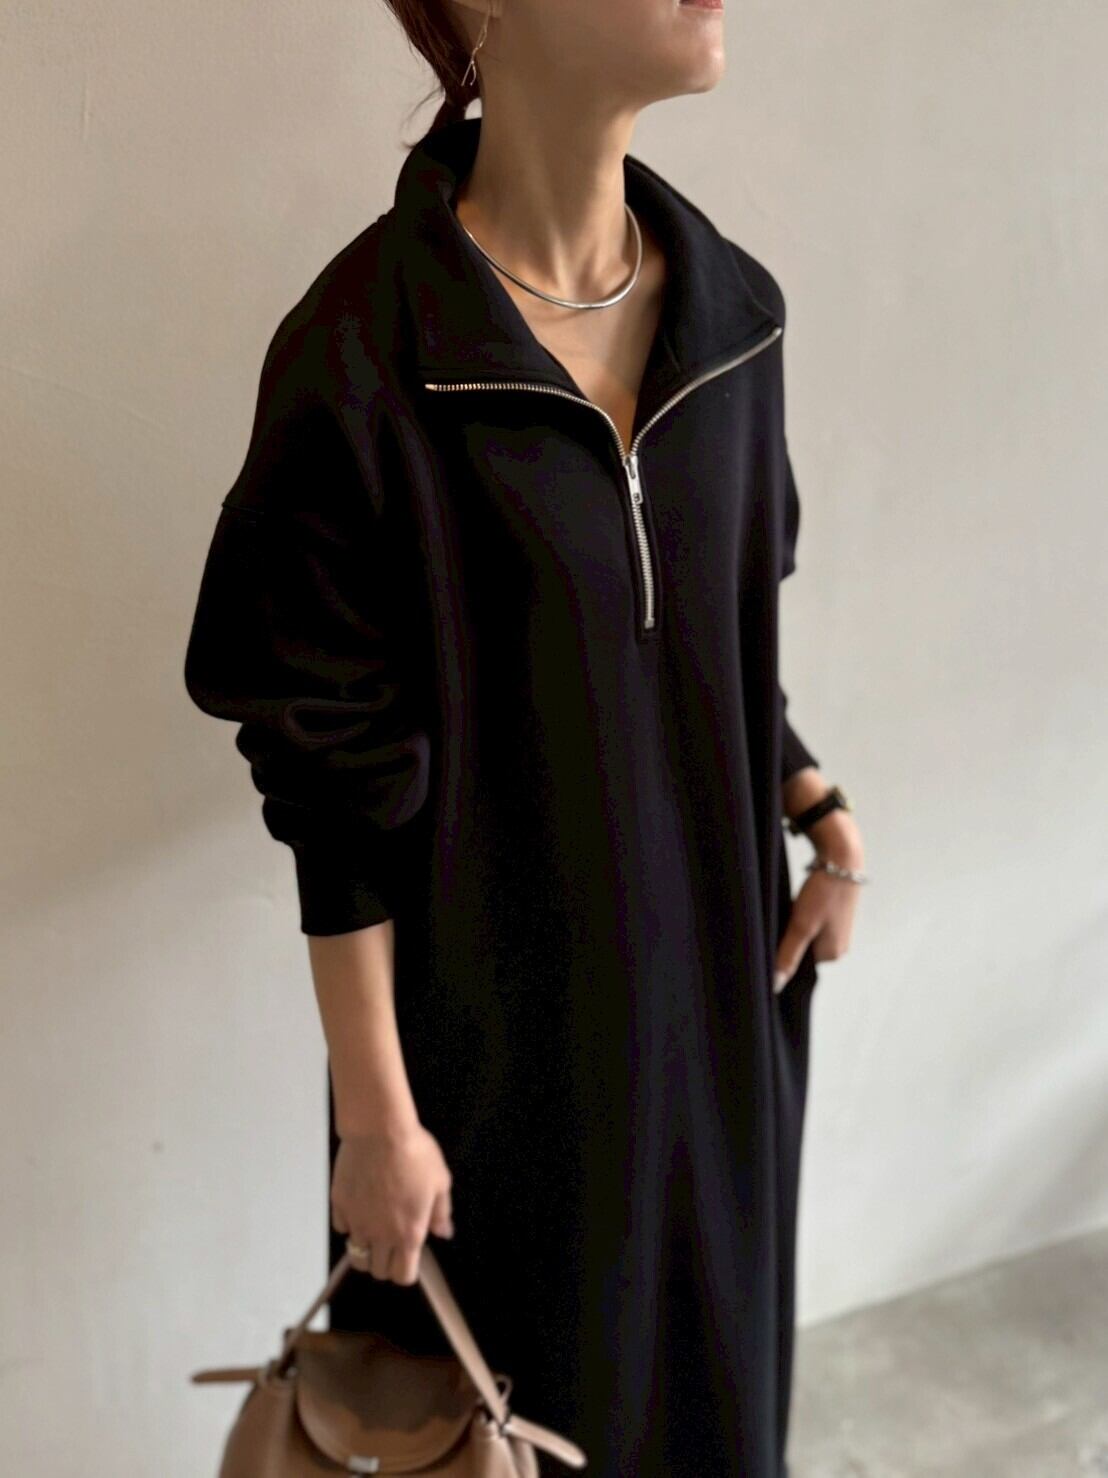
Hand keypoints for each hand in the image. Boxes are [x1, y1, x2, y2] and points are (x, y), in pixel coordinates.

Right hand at [331, 1121, 454, 1285]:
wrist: (379, 1130)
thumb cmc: (415, 1153)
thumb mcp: (440, 1180)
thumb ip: (440, 1212)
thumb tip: (443, 1233)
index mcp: (408, 1233)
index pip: (403, 1276)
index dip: (406, 1271)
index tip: (409, 1256)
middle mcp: (380, 1235)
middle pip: (378, 1271)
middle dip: (386, 1262)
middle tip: (392, 1242)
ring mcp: (357, 1222)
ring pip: (357, 1256)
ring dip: (365, 1250)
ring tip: (373, 1232)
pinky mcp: (340, 1206)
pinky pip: (343, 1228)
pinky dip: (350, 1225)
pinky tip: (360, 1208)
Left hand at [774, 813, 863, 992]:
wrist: (841, 857)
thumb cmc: (823, 892)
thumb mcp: (801, 925)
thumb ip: (788, 955)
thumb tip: (776, 986)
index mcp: (832, 954)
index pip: (797, 965)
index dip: (782, 951)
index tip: (773, 936)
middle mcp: (838, 946)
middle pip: (801, 950)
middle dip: (788, 937)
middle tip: (781, 919)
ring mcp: (837, 930)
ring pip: (804, 935)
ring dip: (793, 926)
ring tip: (790, 909)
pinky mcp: (833, 915)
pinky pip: (810, 923)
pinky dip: (799, 916)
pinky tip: (796, 903)